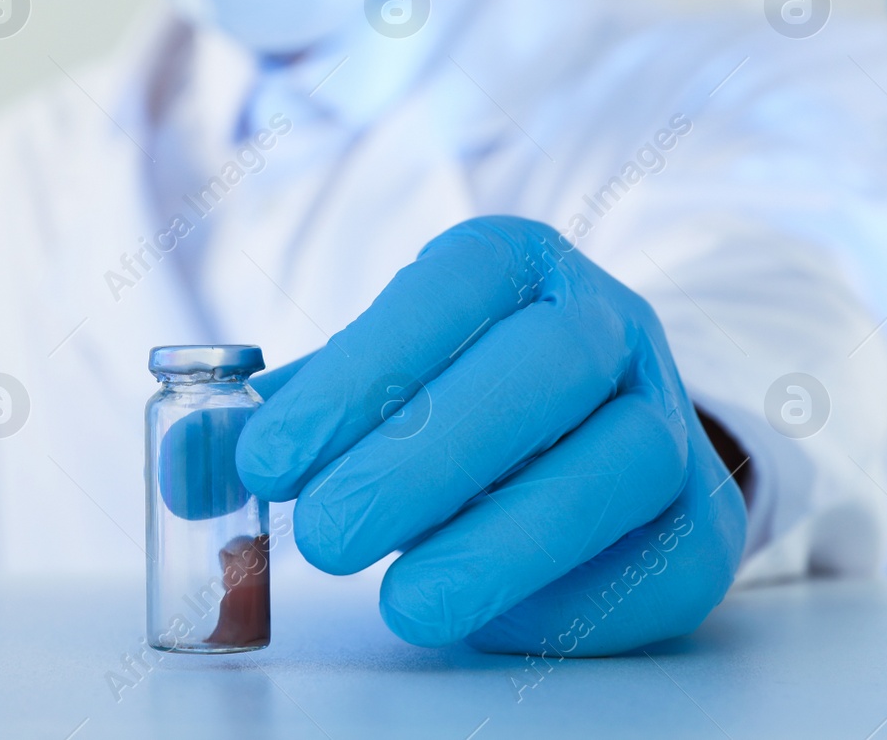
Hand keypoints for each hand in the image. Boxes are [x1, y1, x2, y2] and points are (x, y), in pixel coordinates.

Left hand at [235, 216, 745, 653]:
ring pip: (616, 464)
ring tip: (403, 603)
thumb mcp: (370, 382)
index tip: (270, 461)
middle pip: (542, 368)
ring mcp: (668, 414)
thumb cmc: (457, 397)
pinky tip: (488, 619)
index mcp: (517, 266)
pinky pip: (655, 556)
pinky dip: (569, 595)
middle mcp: (607, 322)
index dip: (361, 372)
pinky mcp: (702, 518)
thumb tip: (184, 470)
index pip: (449, 289)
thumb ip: (284, 419)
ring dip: (504, 540)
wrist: (592, 432)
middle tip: (326, 539)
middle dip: (428, 456)